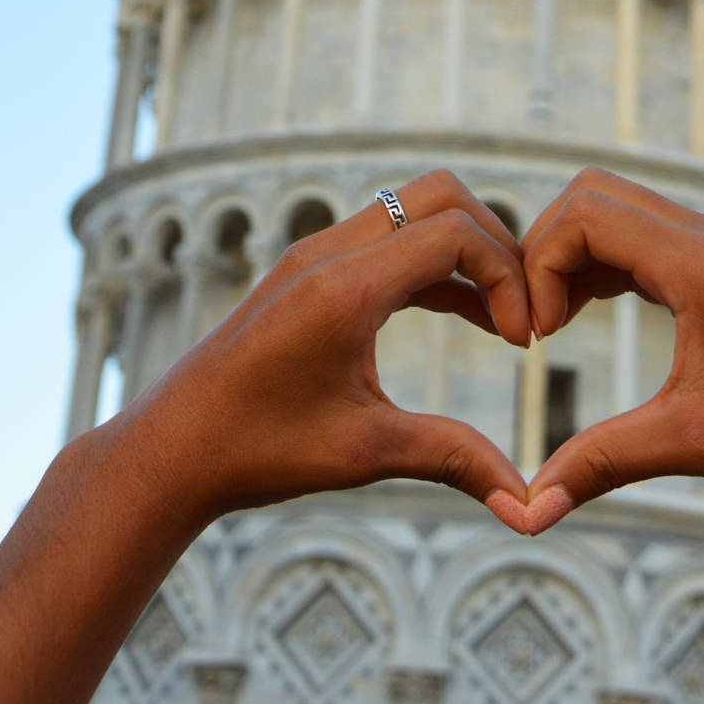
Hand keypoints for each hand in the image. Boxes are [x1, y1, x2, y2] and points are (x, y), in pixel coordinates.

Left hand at [120, 169, 530, 531]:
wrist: (174, 446)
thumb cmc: (259, 449)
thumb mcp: (364, 453)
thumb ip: (453, 459)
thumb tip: (528, 507)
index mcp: (346, 287)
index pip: (455, 233)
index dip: (506, 277)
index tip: (519, 342)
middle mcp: (330, 252)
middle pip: (441, 195)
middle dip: (494, 245)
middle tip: (516, 314)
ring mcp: (315, 253)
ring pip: (412, 209)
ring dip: (462, 250)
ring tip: (496, 320)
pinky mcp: (308, 267)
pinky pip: (386, 236)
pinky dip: (429, 261)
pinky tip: (459, 313)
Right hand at [518, 168, 703, 525]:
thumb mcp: (691, 444)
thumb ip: (604, 463)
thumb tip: (531, 510)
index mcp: (700, 263)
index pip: (585, 215)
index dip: (540, 266)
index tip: (537, 336)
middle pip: (592, 195)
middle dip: (547, 250)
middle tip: (537, 324)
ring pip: (618, 209)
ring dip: (574, 255)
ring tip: (553, 324)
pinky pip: (645, 234)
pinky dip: (604, 261)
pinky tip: (586, 312)